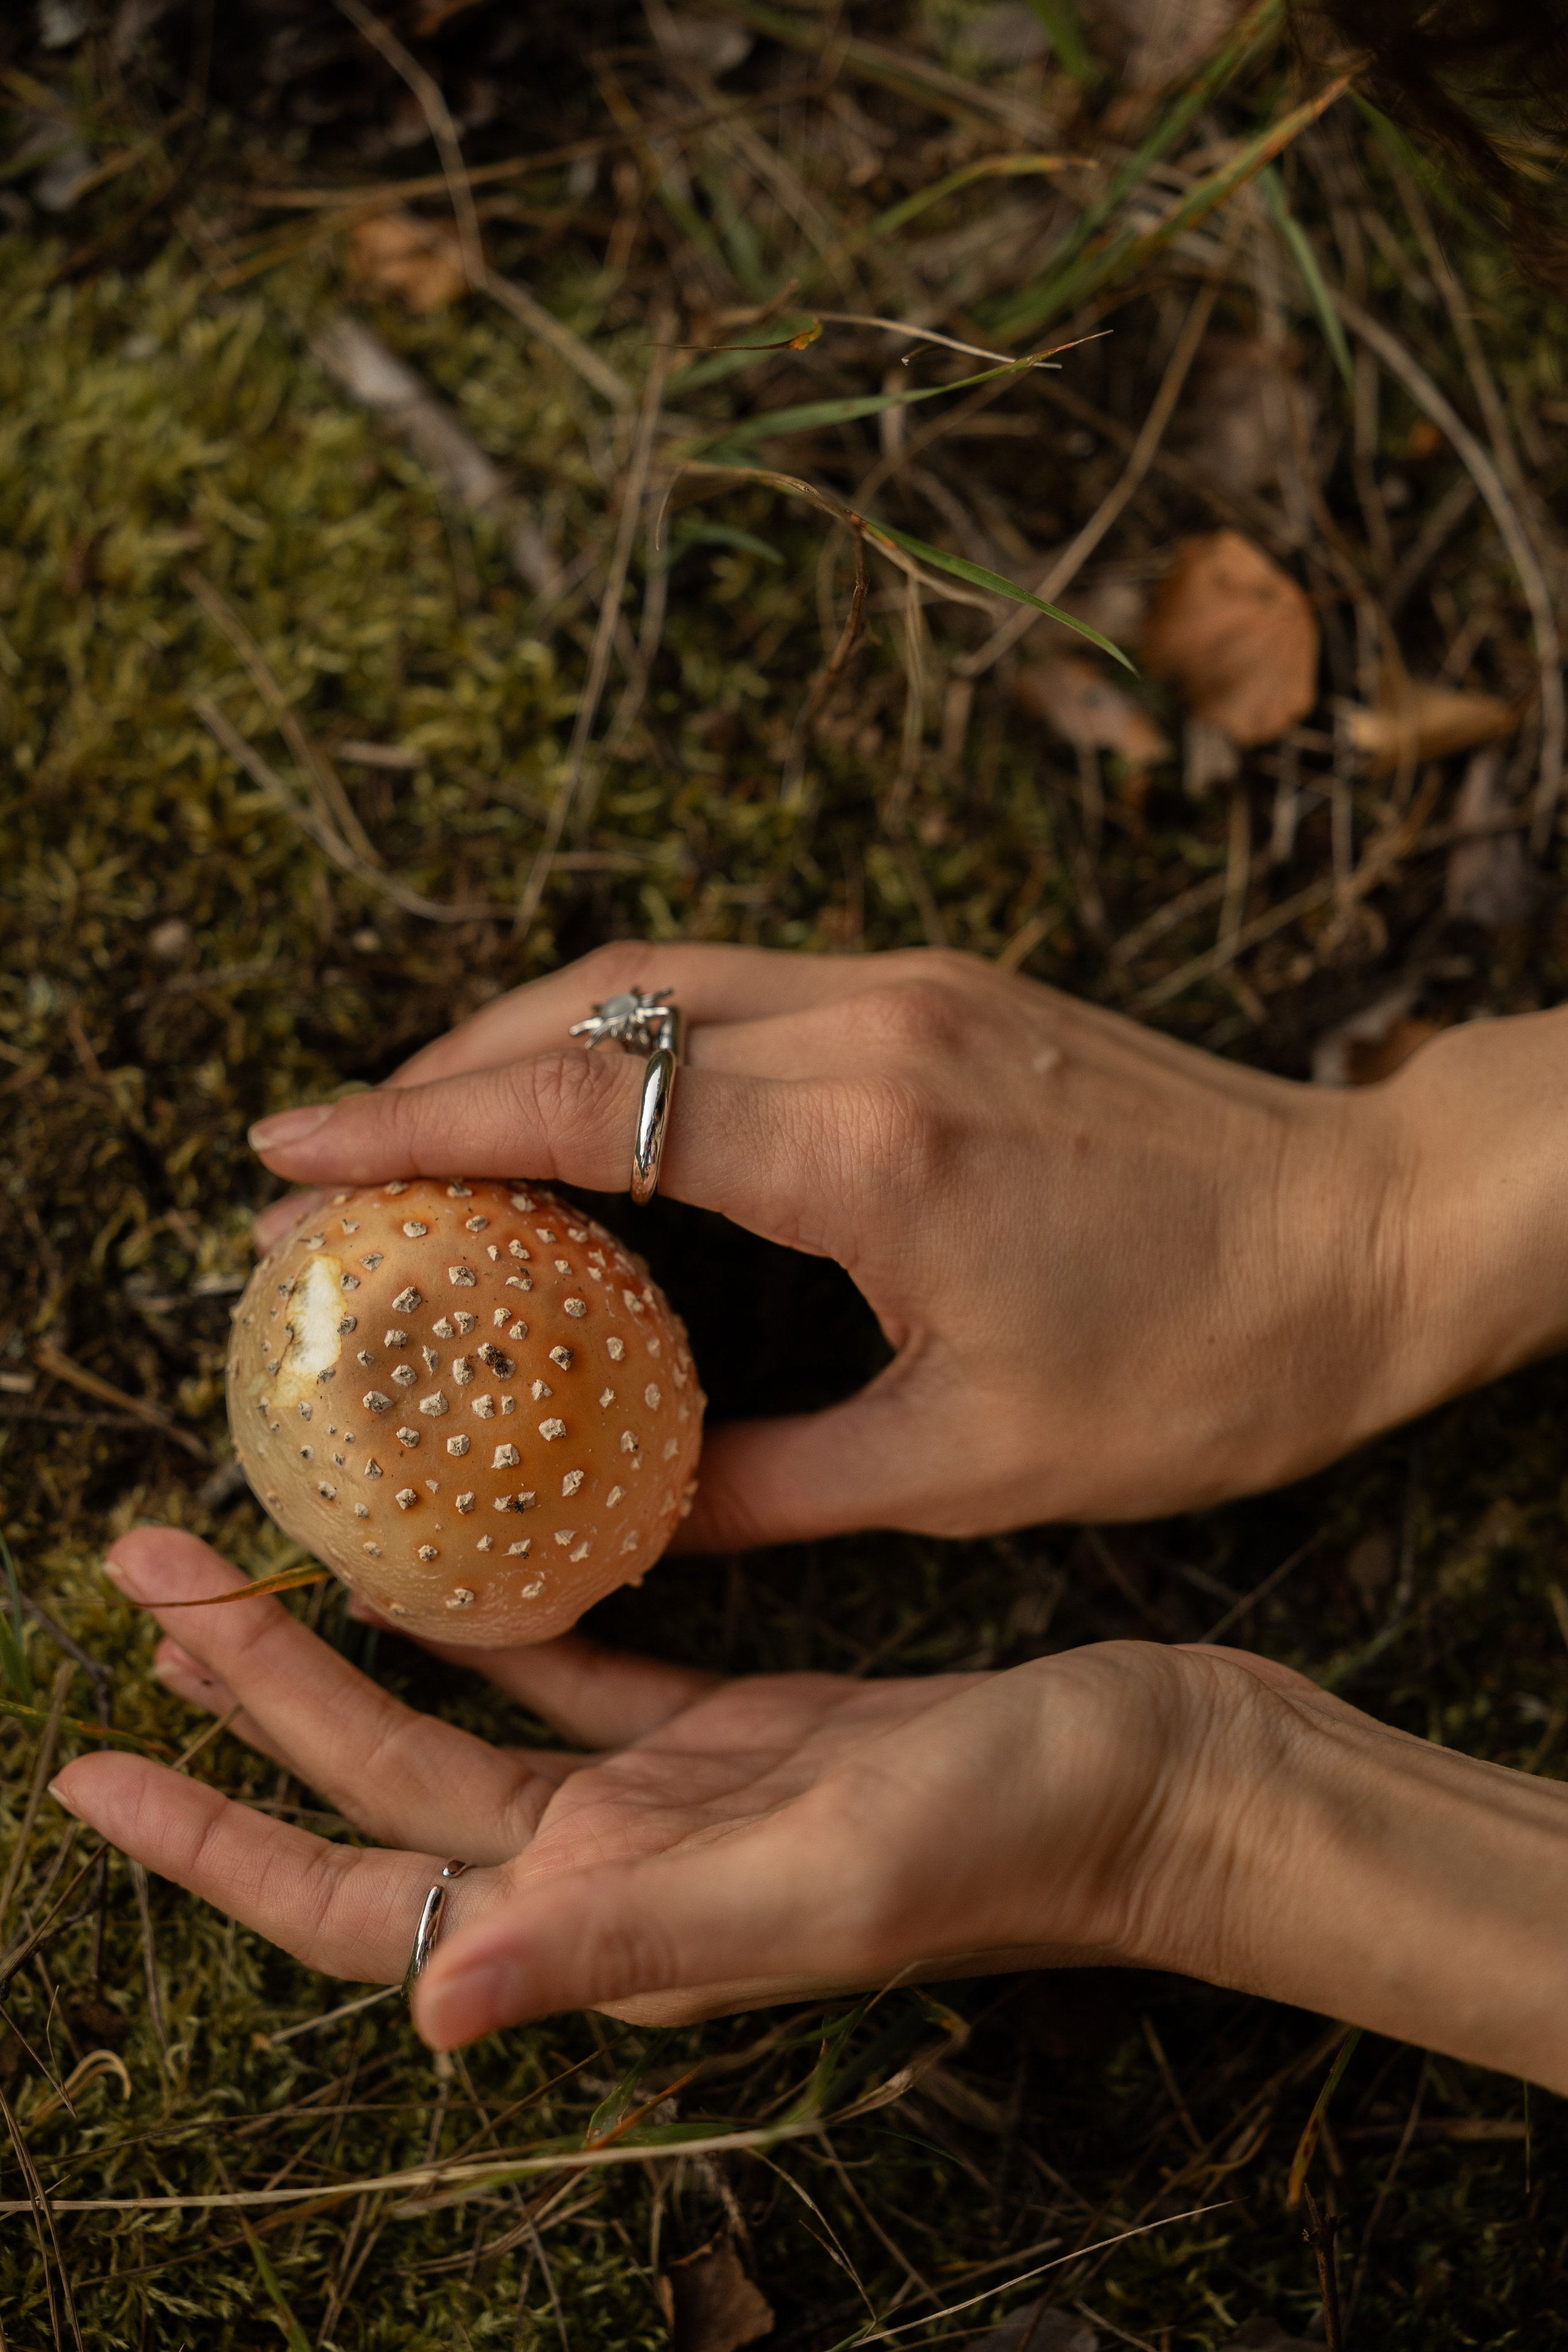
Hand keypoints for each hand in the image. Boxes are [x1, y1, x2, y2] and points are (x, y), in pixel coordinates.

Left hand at [52, 1528, 1567, 2092]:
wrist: (1164, 1781)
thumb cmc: (1022, 1837)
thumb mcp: (829, 1881)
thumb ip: (633, 1937)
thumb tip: (430, 2010)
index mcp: (614, 1917)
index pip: (360, 1897)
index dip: (219, 1841)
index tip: (90, 1766)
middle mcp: (619, 1867)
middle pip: (382, 1780)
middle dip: (246, 1692)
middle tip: (144, 1572)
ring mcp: (676, 1797)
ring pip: (464, 1718)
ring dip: (349, 1645)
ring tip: (251, 1559)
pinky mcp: (741, 1729)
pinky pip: (583, 1670)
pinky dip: (507, 1614)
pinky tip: (456, 1555)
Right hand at [244, 942, 1567, 1545]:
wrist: (1377, 1230)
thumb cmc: (1205, 1364)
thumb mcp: (972, 1464)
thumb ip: (771, 1489)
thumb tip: (626, 1528)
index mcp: (871, 1147)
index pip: (585, 1103)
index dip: (415, 1126)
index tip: (286, 1155)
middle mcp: (875, 1026)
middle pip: (595, 1005)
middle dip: (439, 1073)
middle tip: (329, 1162)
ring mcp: (912, 986)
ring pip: (660, 974)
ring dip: (528, 1041)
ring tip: (429, 1133)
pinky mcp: (944, 987)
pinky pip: (738, 985)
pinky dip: (630, 1034)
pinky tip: (595, 1109)